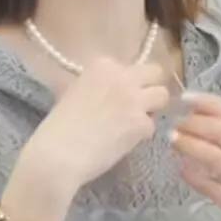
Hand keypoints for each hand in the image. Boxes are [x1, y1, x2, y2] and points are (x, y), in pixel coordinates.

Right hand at [24, 58, 171, 193]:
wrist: (57, 155)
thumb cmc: (57, 128)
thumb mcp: (73, 93)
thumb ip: (97, 87)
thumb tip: (108, 95)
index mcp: (102, 66)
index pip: (131, 67)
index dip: (129, 84)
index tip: (119, 98)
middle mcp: (121, 76)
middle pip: (155, 73)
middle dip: (150, 89)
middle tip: (139, 107)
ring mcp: (133, 98)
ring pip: (162, 96)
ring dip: (152, 109)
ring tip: (135, 124)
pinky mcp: (140, 122)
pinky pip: (152, 126)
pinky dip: (141, 136)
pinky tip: (123, 143)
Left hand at [170, 92, 220, 220]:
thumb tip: (201, 112)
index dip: (209, 104)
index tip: (186, 99)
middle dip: (194, 123)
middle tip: (176, 122)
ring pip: (214, 157)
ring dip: (188, 145)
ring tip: (172, 139)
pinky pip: (208, 185)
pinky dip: (191, 174)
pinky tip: (180, 168)